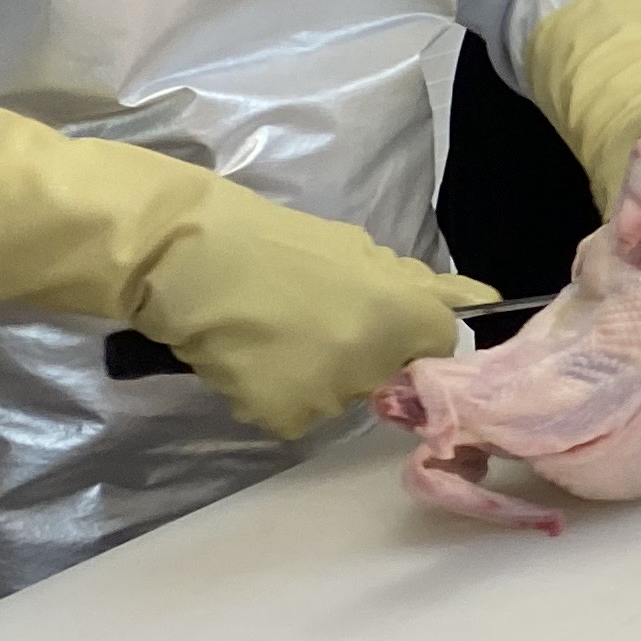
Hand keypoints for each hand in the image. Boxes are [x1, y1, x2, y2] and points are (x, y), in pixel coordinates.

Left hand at [138, 179, 496, 441]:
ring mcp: (354, 245)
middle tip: (378, 368)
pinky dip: (316, 298)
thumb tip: (335, 384)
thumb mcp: (295, 409)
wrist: (182, 253)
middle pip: (441, 301)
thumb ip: (335, 403)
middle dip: (418, 337)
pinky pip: (334, 274)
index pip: (458, 346)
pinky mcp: (311, 231)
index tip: (393, 398)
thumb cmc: (254, 339)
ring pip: (381, 290)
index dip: (433, 378)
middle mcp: (398, 273)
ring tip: (307, 348)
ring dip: (359, 319)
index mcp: (414, 317)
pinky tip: (274, 319)